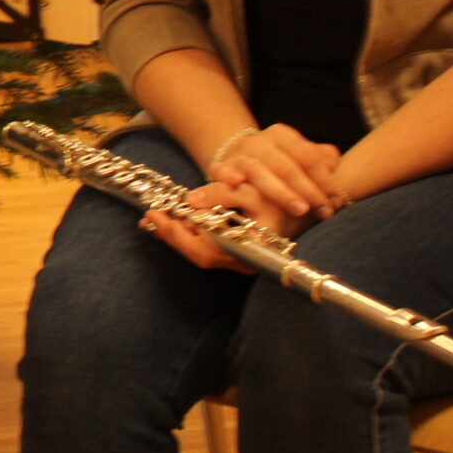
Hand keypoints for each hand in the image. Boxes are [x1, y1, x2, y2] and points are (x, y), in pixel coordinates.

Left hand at [144, 179, 303, 272]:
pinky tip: (173, 220)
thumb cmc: (280, 196)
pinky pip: (205, 246)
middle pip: (198, 255)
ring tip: (156, 218)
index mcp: (251, 251)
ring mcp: (239, 260)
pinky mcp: (234, 253)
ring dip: (176, 235)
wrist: (302, 202)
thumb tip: (191, 201)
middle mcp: (244, 261)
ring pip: (200, 252)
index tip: (156, 214)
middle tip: (150, 216)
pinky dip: (187, 233)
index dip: (177, 235)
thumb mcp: (252, 191)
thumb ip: (222, 194)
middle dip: (172, 235)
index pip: (204, 251)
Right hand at [207, 123, 345, 221]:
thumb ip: (322, 160)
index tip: (336, 199)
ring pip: (258, 170)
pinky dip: (228, 175)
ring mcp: (238, 154)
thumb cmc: (278, 164)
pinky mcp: (219, 167)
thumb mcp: (300, 158)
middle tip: (324, 210)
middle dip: (308, 190)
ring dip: (281, 192)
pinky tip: (236, 183)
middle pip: (286, 166)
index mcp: (281, 135)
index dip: (325, 179)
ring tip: (300, 210)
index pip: (308, 155)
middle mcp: (258, 141)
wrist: (237, 159)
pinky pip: (221, 170)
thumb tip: (337, 167)